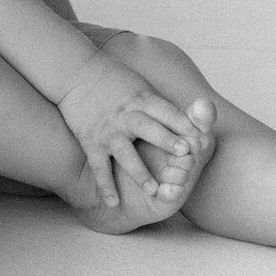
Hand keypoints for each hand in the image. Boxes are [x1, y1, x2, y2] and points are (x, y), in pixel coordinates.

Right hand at [55, 50, 206, 209]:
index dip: (184, 124)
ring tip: (153, 190)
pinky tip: (113, 203)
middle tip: (186, 155)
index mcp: (141, 99)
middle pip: (148, 129)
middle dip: (166, 141)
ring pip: (124, 153)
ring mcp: (107, 130)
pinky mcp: (91, 141)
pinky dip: (105, 185)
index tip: (201, 138)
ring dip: (139, 171)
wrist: (74, 72)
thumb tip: (193, 118)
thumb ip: (163, 105)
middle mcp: (125, 115)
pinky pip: (99, 166)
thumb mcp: (141, 84)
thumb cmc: (114, 79)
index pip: (167, 112)